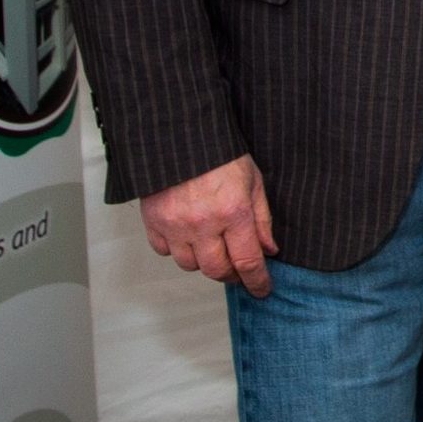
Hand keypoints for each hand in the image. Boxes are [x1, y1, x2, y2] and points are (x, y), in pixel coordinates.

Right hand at [141, 154, 278, 296]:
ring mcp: (175, 224)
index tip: (261, 289)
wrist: (181, 132)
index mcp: (233, 212)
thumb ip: (262, 218)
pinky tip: (187, 236)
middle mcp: (203, 223)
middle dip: (231, 274)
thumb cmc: (221, 153)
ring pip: (189, 265)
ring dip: (203, 261)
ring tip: (211, 246)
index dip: (256, 281)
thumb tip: (269, 249)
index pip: (248, 261)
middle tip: (238, 269)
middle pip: (217, 270)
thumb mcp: (253, 181)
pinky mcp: (153, 220)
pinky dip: (176, 249)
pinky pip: (164, 251)